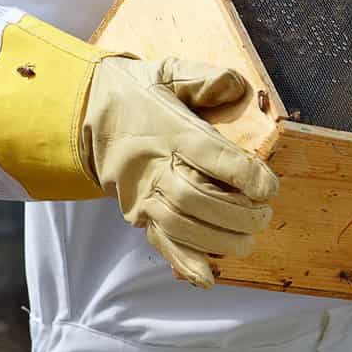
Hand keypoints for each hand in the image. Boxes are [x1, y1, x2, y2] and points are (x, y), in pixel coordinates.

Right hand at [82, 56, 277, 286]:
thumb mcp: (167, 71)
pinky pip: (160, 242)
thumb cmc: (134, 93)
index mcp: (168, 130)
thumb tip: (238, 87)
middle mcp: (154, 166)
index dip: (247, 176)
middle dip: (238, 214)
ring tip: (248, 241)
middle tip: (263, 216)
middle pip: (198, 199)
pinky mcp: (136, 213)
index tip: (269, 186)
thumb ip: (204, 78)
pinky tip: (207, 279)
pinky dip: (184, 263)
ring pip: (182, 226)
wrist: (81, 113)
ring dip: (220, 240)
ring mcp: (142, 194)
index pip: (213, 157)